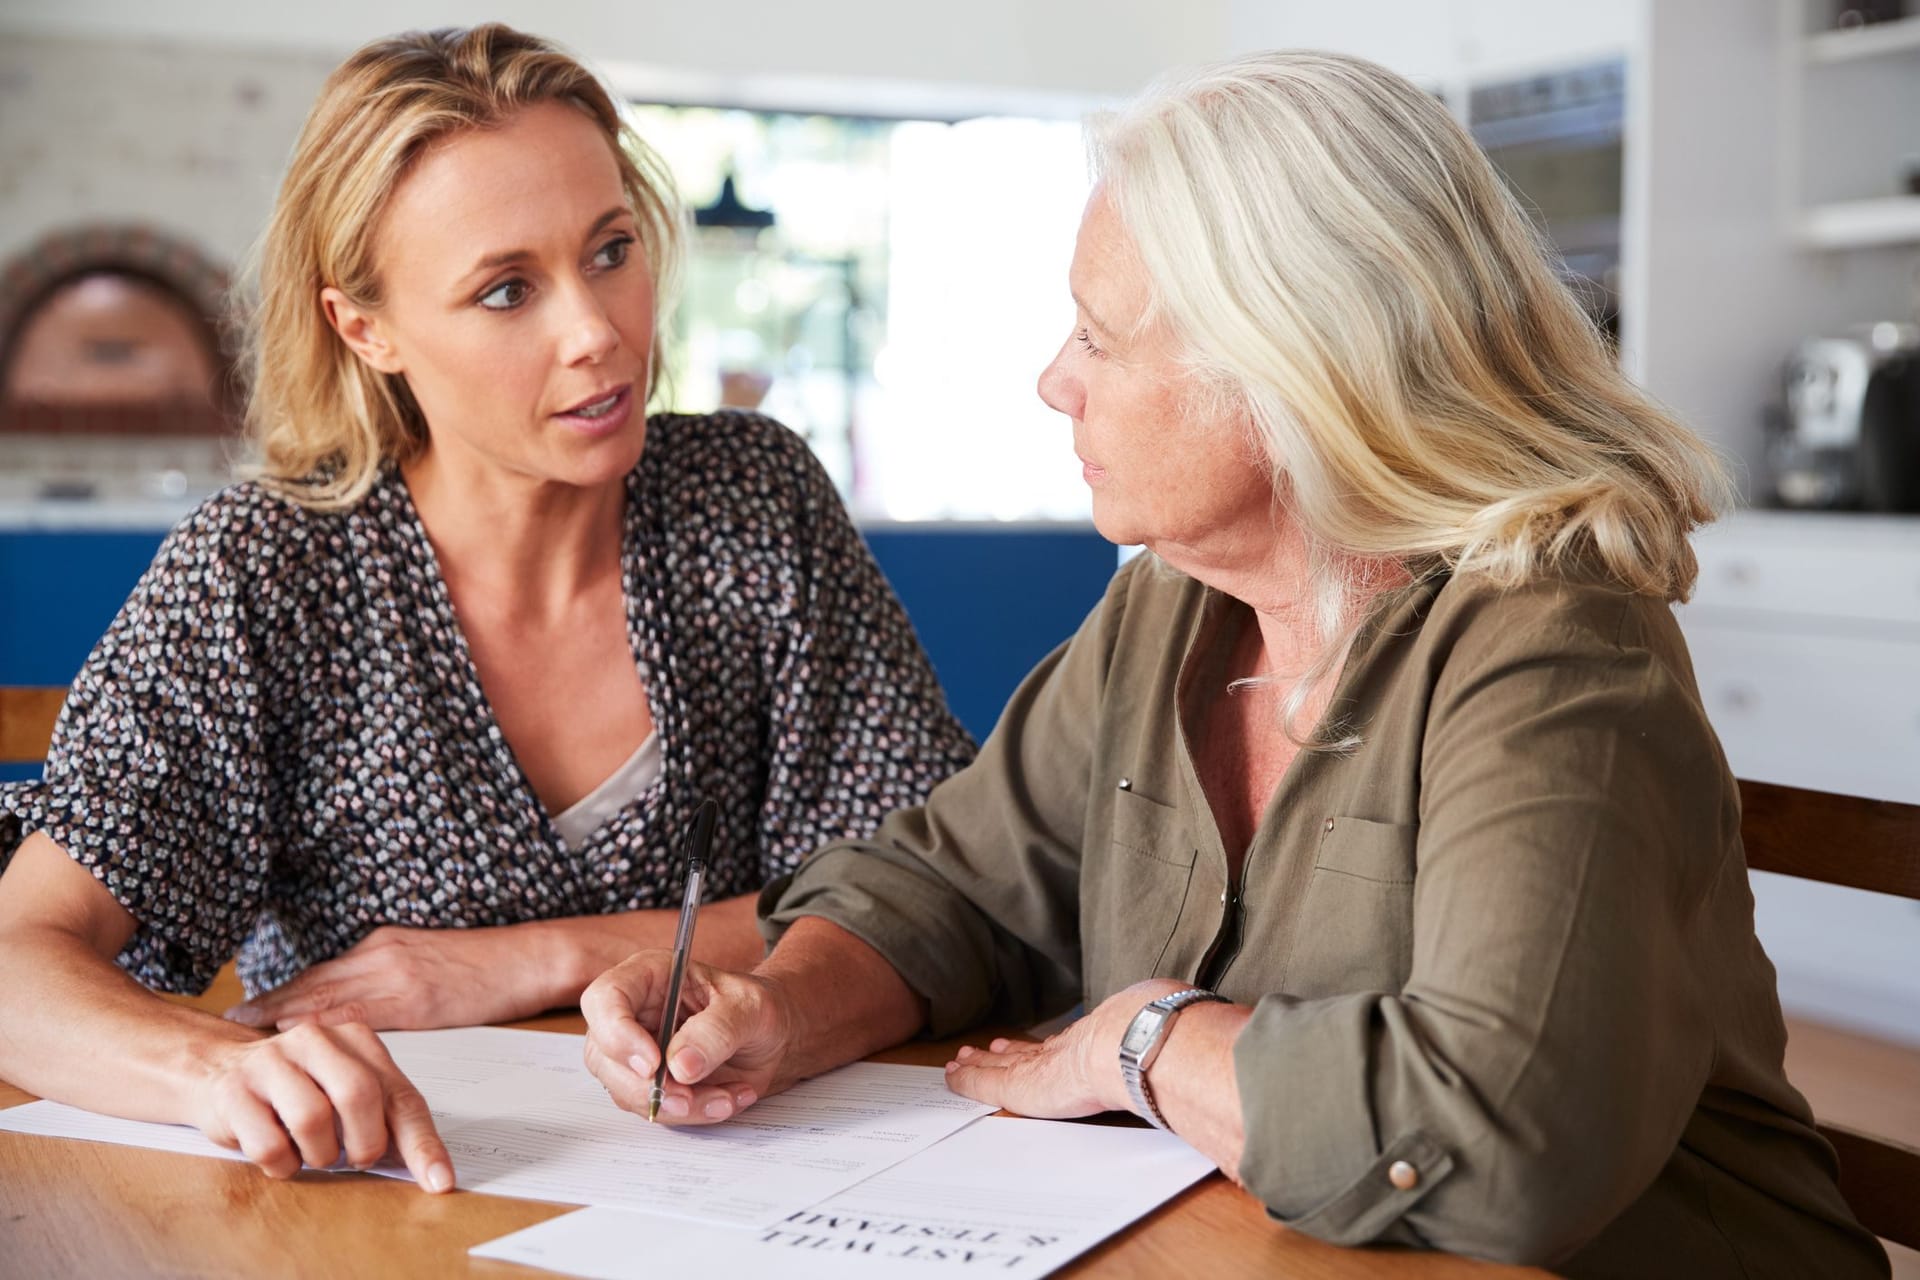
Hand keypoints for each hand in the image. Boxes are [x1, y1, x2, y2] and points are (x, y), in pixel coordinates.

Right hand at [190, 1021, 452, 1191]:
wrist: (219, 1068)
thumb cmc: (296, 1085)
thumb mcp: (346, 1089)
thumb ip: (385, 1116)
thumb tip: (429, 1169)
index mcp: (356, 1040)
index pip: (401, 1096)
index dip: (422, 1144)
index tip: (439, 1181)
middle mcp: (316, 1040)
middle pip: (359, 1095)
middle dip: (364, 1143)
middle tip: (354, 1158)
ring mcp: (271, 1061)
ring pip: (312, 1119)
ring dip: (318, 1154)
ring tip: (312, 1151)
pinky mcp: (234, 1091)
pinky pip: (270, 1145)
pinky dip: (282, 1164)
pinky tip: (280, 1152)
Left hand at [224, 925, 554, 1030]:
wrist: (531, 957)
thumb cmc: (490, 965)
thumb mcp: (430, 962)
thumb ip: (393, 979)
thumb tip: (363, 1012)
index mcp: (384, 945)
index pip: (323, 973)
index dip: (284, 992)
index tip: (250, 1008)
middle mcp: (381, 954)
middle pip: (314, 983)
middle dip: (271, 1004)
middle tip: (230, 1022)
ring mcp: (395, 974)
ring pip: (326, 996)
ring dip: (283, 1015)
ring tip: (248, 1032)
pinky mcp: (414, 999)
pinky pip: (357, 1016)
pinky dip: (322, 1027)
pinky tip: (297, 1040)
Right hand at [580, 950, 791, 1124]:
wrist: (774, 1035)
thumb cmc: (756, 1008)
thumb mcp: (750, 1008)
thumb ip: (718, 1030)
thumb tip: (681, 1066)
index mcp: (650, 976)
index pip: (605, 998)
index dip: (617, 1034)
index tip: (653, 1064)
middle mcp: (634, 1013)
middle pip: (603, 1054)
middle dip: (647, 1086)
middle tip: (690, 1098)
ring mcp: (636, 1052)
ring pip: (626, 1090)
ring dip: (678, 1106)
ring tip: (726, 1096)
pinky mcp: (649, 1084)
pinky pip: (655, 1109)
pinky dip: (692, 1113)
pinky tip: (726, 1098)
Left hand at [943, 979, 1189, 1118]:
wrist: (1142, 1044)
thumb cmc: (1161, 1040)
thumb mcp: (1169, 1034)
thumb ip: (1174, 1038)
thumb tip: (1207, 1041)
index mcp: (1099, 1044)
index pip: (1065, 1048)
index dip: (1044, 1047)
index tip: (1026, 1042)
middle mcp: (1069, 1051)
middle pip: (1030, 1054)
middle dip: (1006, 1052)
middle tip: (983, 1048)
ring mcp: (1046, 1067)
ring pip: (1004, 1066)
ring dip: (981, 1064)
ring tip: (962, 1060)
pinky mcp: (1026, 1086)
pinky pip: (988, 1085)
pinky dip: (969, 1081)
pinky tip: (952, 1078)